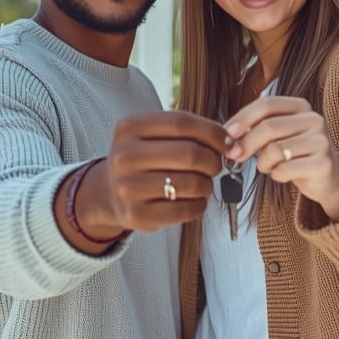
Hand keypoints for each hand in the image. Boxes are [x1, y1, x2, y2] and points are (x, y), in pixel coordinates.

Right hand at [72, 111, 227, 240]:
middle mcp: (124, 156)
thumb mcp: (152, 134)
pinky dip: (199, 204)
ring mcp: (128, 188)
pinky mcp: (138, 216)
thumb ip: (187, 131)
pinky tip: (193, 199)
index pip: (181, 123)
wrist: (109, 192)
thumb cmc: (144, 158)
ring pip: (191, 183)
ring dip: (207, 184)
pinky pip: (186, 209)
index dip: (212, 132)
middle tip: (215, 165)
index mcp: (129, 128)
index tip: (228, 142)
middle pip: (189, 153)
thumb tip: (229, 142)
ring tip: (203, 183)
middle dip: (213, 160)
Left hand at [223, 96, 338, 221]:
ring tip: (268, 166)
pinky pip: (285, 169)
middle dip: (246, 143)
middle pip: (269, 127)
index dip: (244, 117)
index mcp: (301, 106)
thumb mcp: (279, 134)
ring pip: (275, 150)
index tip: (227, 132)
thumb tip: (229, 135)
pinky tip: (282, 174)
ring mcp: (320, 141)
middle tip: (234, 155)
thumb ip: (257, 128)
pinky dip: (276, 175)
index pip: (267, 104)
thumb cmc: (296, 153)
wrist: (328, 177)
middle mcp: (313, 120)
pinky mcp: (323, 164)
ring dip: (263, 163)